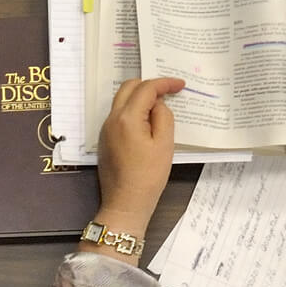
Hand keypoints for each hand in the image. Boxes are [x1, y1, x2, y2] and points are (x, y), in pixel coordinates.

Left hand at [93, 76, 184, 239]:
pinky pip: (119, 115)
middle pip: (129, 88)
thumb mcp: (165, 144)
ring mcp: (106, 130)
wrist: (126, 203)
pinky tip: (147, 121)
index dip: (165, 83)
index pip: (146, 89)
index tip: (180, 85)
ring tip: (160, 105)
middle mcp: (112, 119)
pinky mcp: (105, 140)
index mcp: (127, 118)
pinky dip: (133, 110)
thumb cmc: (148, 177)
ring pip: (122, 101)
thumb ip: (163, 117)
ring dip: (140, 97)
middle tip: (169, 91)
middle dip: (150, 85)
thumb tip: (158, 104)